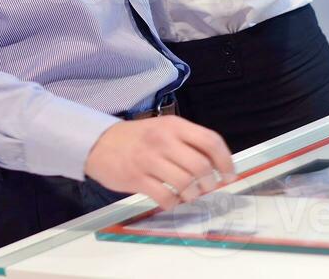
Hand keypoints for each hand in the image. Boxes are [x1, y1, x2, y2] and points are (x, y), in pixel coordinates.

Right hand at [83, 116, 235, 210]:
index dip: (225, 161)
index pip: (210, 141)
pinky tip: (171, 200)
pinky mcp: (136, 178)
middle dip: (209, 183)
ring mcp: (149, 160)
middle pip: (201, 166)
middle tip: (206, 188)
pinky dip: (174, 203)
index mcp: (174, 125)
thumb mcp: (164, 129)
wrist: (99, 142)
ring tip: (188, 194)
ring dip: (193, 195)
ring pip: (185, 183)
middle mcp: (163, 140)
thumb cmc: (137, 138)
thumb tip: (216, 166)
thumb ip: (188, 143)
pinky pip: (165, 197)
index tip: (229, 175)